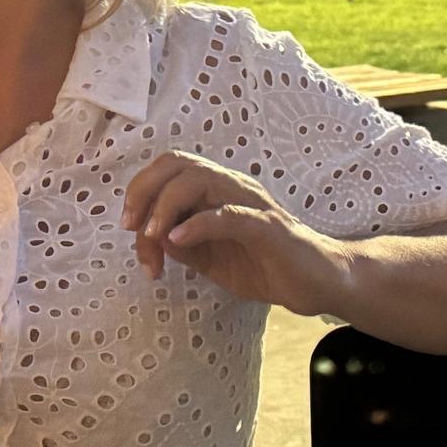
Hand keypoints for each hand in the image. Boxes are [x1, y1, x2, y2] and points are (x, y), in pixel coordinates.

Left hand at [121, 150, 353, 315]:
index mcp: (216, 191)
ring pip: (198, 180)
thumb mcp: (210, 260)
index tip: (128, 226)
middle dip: (144, 191)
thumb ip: (182, 246)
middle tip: (131, 227)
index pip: (169, 170)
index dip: (140, 190)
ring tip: (152, 236)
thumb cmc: (265, 266)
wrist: (318, 282)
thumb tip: (150, 237)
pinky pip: (229, 215)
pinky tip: (177, 240)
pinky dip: (198, 224)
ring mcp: (251, 203)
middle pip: (177, 163)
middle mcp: (231, 186)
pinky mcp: (268, 227)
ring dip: (165, 206)